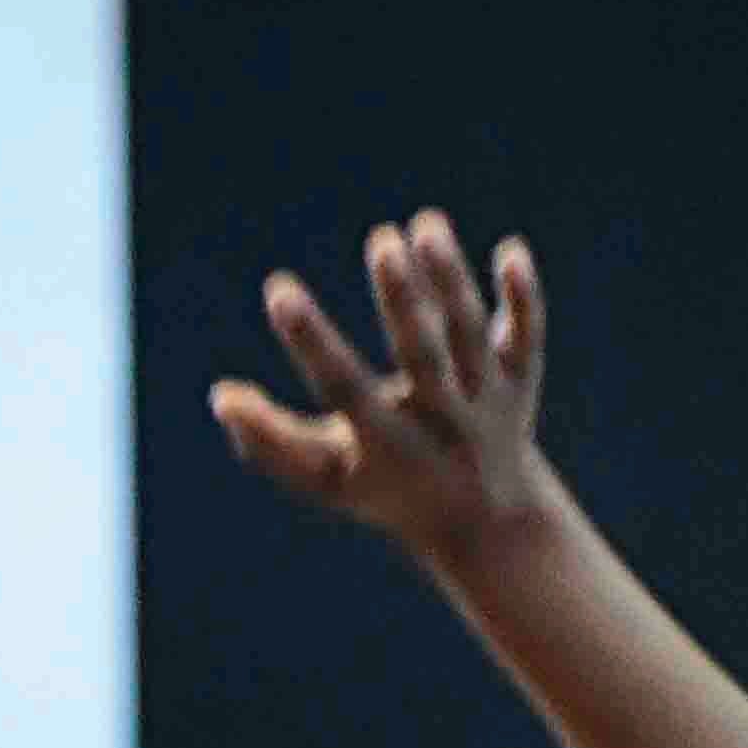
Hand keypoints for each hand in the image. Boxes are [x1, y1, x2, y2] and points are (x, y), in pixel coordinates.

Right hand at [212, 219, 549, 582]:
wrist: (489, 522)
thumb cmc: (389, 486)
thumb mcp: (329, 477)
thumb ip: (271, 443)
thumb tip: (221, 396)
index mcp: (388, 442)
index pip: (344, 388)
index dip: (310, 342)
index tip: (277, 291)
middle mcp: (442, 420)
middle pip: (424, 355)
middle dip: (402, 300)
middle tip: (380, 242)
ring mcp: (486, 397)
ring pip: (470, 335)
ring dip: (451, 280)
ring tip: (424, 224)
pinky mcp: (519, 376)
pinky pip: (526, 335)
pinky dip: (522, 297)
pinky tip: (509, 250)